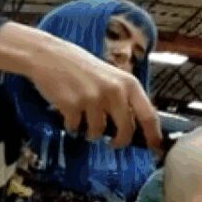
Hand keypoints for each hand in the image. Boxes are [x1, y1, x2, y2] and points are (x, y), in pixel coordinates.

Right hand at [25, 30, 161, 150]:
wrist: (46, 54)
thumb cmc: (79, 66)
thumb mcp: (110, 76)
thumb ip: (124, 98)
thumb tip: (137, 127)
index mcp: (127, 82)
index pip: (149, 115)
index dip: (153, 136)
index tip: (155, 148)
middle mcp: (114, 90)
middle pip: (127, 131)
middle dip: (119, 142)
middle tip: (113, 143)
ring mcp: (93, 98)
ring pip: (98, 133)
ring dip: (90, 132)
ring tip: (83, 118)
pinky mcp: (73, 105)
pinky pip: (76, 128)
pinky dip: (72, 126)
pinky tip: (68, 113)